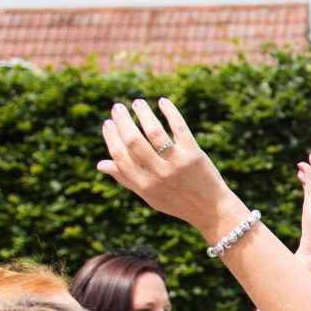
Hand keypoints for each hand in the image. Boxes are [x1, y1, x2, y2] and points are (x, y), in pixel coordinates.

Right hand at [98, 99, 243, 235]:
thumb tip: (100, 164)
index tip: (108, 123)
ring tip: (137, 103)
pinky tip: (162, 102)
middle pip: (134, 141)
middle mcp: (159, 174)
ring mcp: (177, 163)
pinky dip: (170, 112)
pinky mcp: (194, 154)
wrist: (211, 209)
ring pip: (154, 132)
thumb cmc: (176, 201)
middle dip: (122, 121)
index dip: (112, 137)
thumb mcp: (149, 196)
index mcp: (144, 185)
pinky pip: (179, 128)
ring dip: (143, 113)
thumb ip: (126, 179)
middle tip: (117, 107)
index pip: (121, 156)